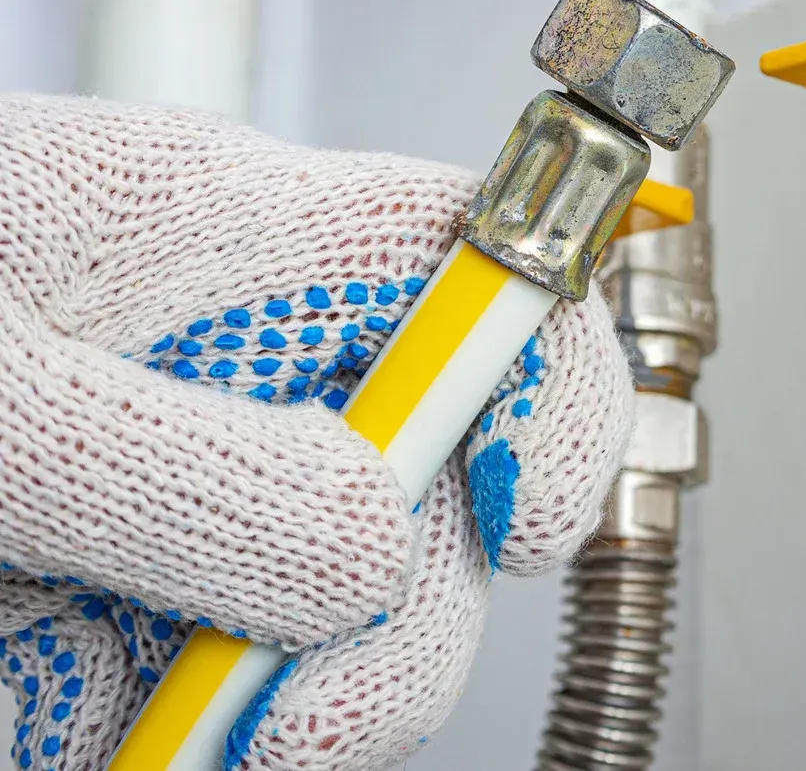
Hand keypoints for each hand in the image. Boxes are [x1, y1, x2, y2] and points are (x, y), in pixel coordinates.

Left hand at [0, 96, 634, 769]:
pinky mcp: (127, 608)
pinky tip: (106, 740)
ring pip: (342, 628)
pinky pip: (224, 702)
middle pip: (436, 494)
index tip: (518, 517)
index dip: (545, 384)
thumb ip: (164, 462)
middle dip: (395, 633)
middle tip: (286, 726)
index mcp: (234, 240)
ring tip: (136, 738)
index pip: (488, 272)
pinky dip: (186, 750)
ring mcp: (189, 499)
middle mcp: (241, 372)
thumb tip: (367, 556)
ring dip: (274, 721)